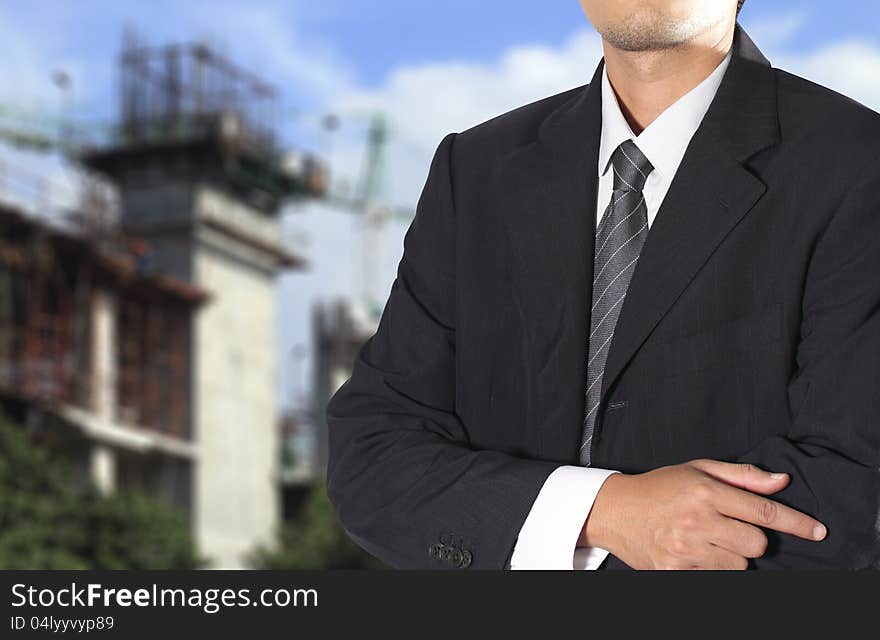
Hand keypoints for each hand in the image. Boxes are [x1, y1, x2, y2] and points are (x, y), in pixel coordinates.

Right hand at [579, 459, 826, 569]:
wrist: (614, 510)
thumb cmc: (659, 487)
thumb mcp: (698, 469)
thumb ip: (742, 476)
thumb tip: (782, 482)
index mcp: (705, 492)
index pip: (763, 511)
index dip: (796, 523)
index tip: (817, 530)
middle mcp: (696, 521)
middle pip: (756, 544)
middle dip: (750, 538)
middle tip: (727, 526)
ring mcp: (684, 550)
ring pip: (739, 565)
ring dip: (731, 555)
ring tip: (706, 539)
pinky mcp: (674, 571)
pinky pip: (715, 577)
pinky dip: (711, 568)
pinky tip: (693, 553)